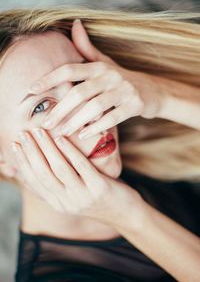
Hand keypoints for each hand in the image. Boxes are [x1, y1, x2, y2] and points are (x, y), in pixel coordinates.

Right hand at [11, 128, 142, 227]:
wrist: (126, 213)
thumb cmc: (98, 197)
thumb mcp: (73, 195)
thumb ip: (56, 185)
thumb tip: (36, 170)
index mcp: (58, 203)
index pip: (35, 182)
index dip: (23, 163)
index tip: (15, 146)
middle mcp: (67, 202)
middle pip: (43, 174)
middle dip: (31, 152)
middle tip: (24, 134)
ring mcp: (83, 196)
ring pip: (59, 169)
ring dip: (47, 148)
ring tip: (39, 132)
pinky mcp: (99, 189)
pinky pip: (81, 167)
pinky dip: (69, 151)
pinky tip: (62, 138)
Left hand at [29, 19, 164, 138]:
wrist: (153, 91)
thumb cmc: (121, 79)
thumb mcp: (105, 63)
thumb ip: (87, 49)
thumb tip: (75, 25)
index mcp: (99, 66)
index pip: (70, 70)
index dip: (49, 79)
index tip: (31, 90)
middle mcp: (111, 75)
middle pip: (80, 92)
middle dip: (60, 109)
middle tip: (47, 124)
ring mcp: (124, 90)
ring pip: (95, 106)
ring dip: (76, 121)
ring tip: (62, 132)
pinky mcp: (135, 105)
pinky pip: (113, 117)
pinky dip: (97, 127)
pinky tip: (84, 134)